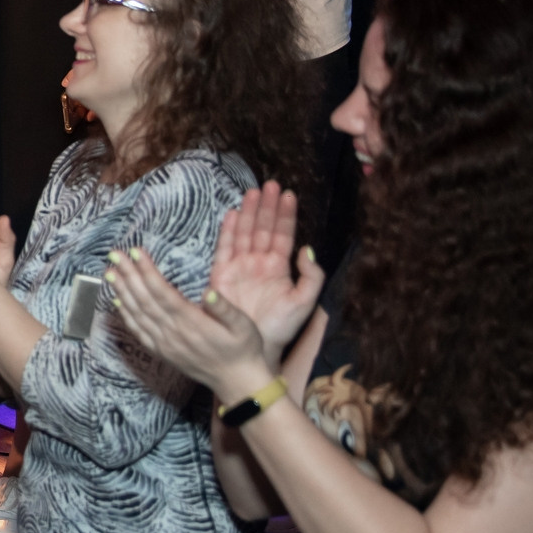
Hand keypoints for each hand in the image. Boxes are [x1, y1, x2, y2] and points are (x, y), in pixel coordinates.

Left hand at [103, 246, 275, 401]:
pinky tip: (118, 302)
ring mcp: (165, 344)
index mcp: (192, 323)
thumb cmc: (243, 349)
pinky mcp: (162, 352)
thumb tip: (208, 292)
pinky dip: (126, 316)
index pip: (162, 292)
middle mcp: (173, 333)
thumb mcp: (244, 326)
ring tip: (110, 272)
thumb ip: (225, 309)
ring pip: (138, 314)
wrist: (236, 381)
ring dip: (122, 292)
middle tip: (115, 255)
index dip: (147, 272)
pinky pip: (139, 332)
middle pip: (144, 300)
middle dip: (128, 275)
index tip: (135, 253)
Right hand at [206, 182, 325, 363]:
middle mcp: (260, 263)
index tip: (288, 194)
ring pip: (245, 233)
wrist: (254, 348)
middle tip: (269, 184)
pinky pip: (225, 248)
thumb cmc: (280, 328)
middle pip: (263, 228)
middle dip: (267, 206)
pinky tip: (231, 214)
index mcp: (280, 268)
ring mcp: (240, 267)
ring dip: (249, 212)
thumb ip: (311, 276)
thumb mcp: (304, 303)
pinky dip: (228, 231)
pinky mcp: (221, 274)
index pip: (283, 235)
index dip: (286, 215)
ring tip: (253, 191)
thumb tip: (306, 249)